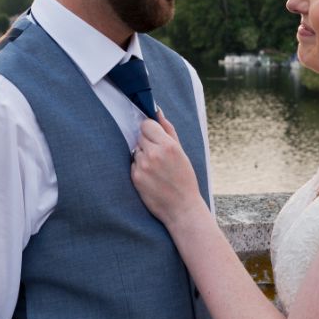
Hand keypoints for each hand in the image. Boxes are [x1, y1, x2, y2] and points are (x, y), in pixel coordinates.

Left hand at [130, 110, 206, 229]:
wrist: (182, 208)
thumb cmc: (185, 178)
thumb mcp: (181, 152)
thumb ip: (168, 129)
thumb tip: (157, 111)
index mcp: (168, 145)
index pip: (146, 124)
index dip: (150, 130)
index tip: (155, 137)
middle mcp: (154, 154)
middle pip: (140, 136)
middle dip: (147, 143)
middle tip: (159, 156)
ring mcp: (143, 166)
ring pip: (136, 150)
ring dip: (143, 156)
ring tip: (156, 169)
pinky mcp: (135, 177)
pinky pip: (133, 164)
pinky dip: (139, 168)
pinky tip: (151, 178)